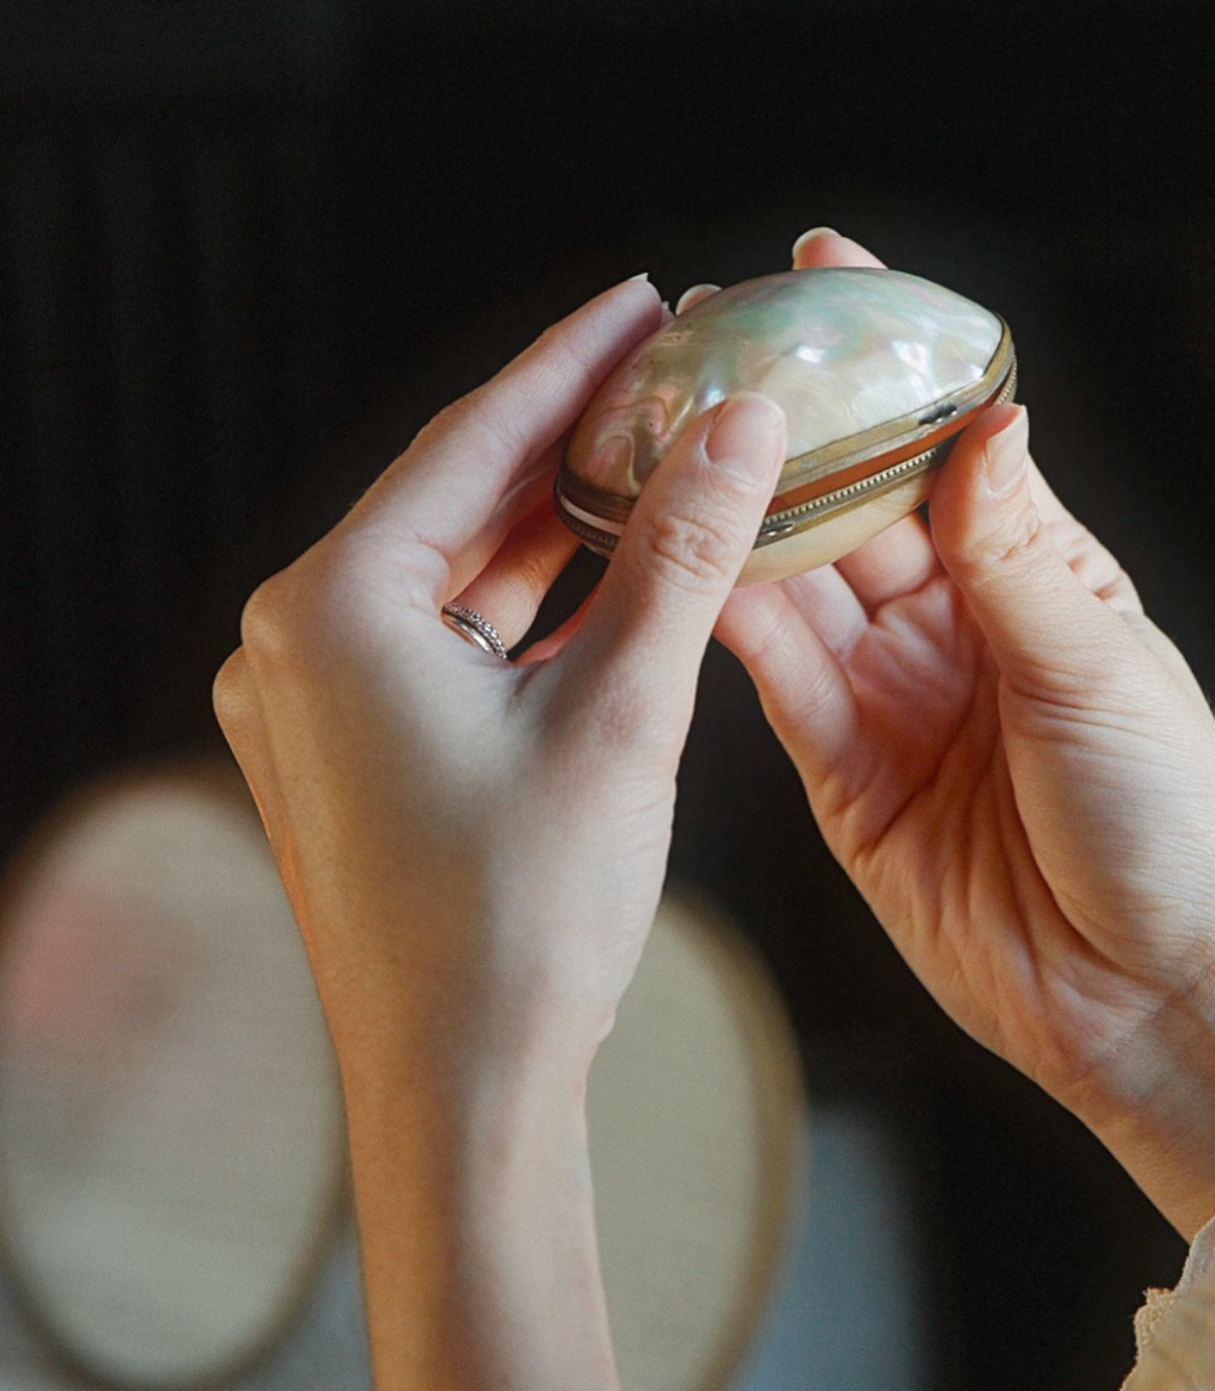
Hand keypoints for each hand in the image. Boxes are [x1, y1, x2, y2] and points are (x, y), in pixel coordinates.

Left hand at [215, 274, 787, 1390]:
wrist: (459, 1090)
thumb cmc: (527, 916)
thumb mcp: (623, 714)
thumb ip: (682, 553)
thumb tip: (744, 423)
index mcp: (334, 607)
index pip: (469, 441)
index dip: (571, 361)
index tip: (646, 299)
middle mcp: (294, 642)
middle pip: (452, 502)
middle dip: (565, 442)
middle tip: (669, 372)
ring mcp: (307, 706)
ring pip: (448, 578)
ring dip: (548, 529)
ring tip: (654, 461)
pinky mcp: (339, 759)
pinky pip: (435, 646)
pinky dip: (518, 612)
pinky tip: (598, 577)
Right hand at [717, 230, 1214, 1237]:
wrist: (1158, 999)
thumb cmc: (1173, 824)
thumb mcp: (1101, 672)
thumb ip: (1019, 555)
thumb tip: (985, 419)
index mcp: (1042, 580)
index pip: (948, 444)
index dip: (888, 360)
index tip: (823, 267)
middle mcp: (960, 629)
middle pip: (853, 504)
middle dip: (787, 426)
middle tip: (705, 346)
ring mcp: (896, 701)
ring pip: (797, 584)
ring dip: (740, 514)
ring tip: (667, 434)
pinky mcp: (846, 780)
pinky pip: (777, 682)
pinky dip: (729, 620)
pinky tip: (685, 558)